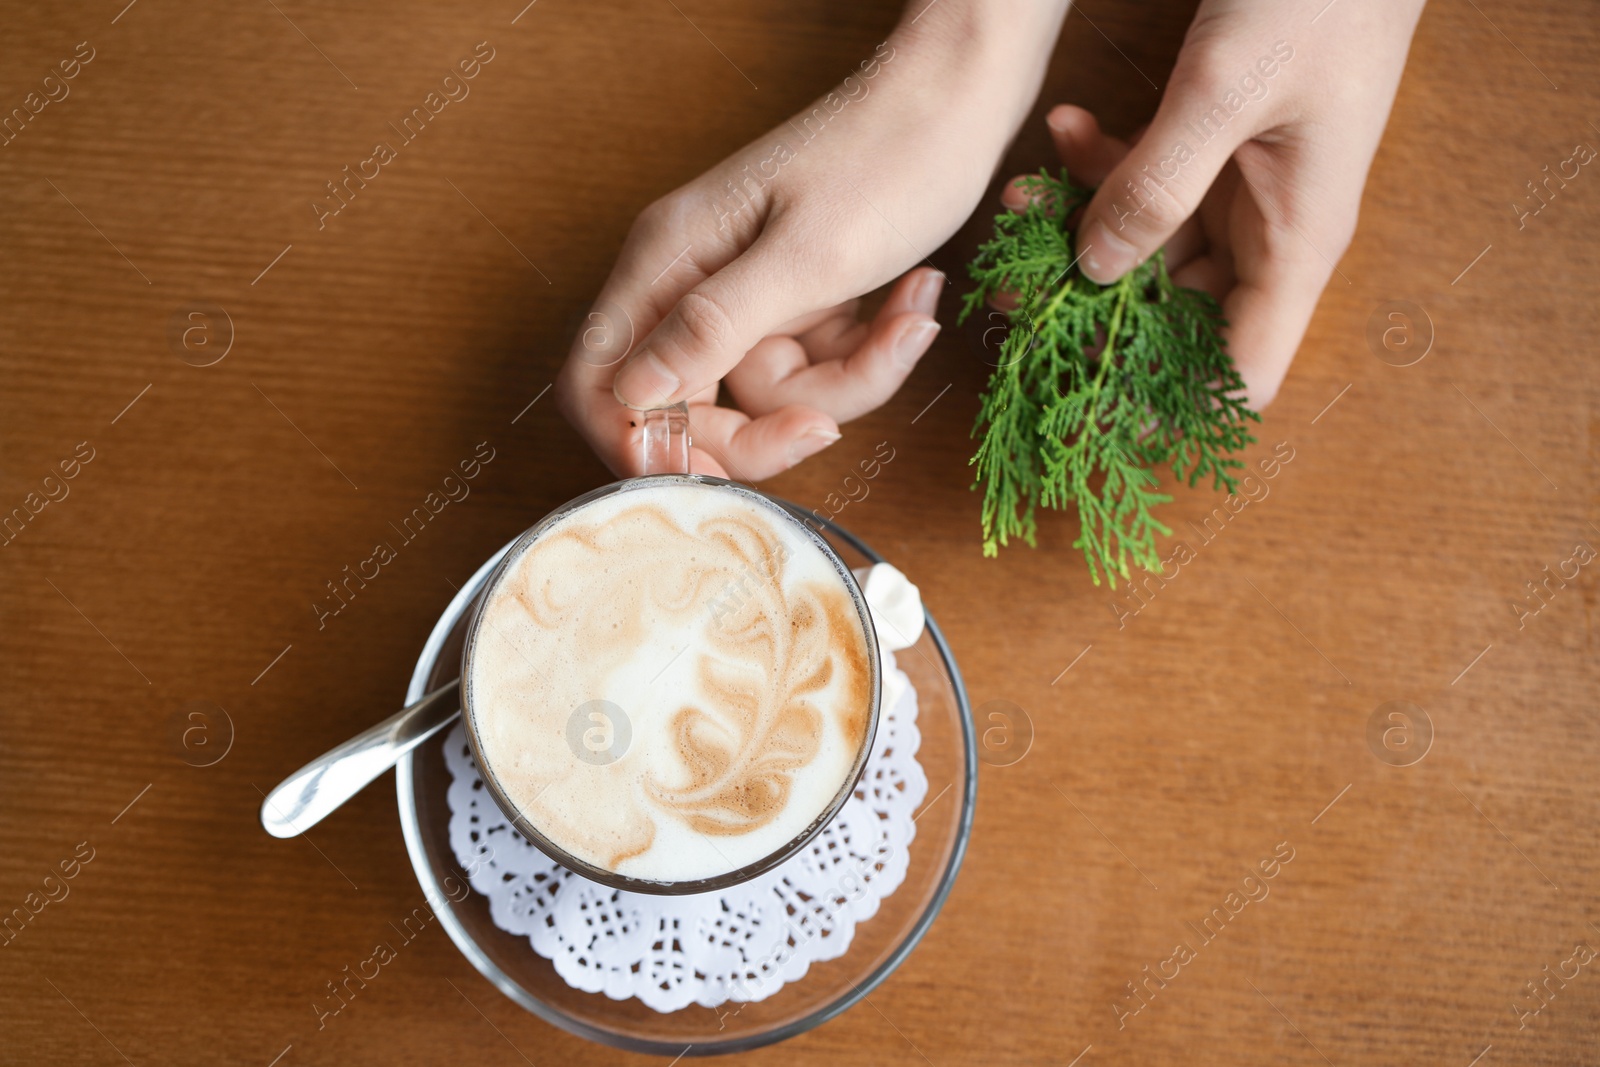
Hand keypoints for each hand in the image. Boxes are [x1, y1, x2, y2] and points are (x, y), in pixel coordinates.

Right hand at [558, 3, 1071, 479]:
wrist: (958, 106)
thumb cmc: (885, 156)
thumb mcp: (805, 255)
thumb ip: (713, 326)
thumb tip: (632, 392)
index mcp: (668, 260)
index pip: (600, 380)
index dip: (637, 442)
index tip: (699, 477)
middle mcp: (694, 284)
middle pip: (689, 410)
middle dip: (767, 430)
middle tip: (825, 425)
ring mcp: (750, 299)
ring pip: (770, 398)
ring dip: (848, 380)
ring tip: (905, 318)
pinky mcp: (799, 308)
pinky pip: (817, 372)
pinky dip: (870, 354)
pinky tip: (909, 305)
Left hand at [1004, 0, 1425, 408]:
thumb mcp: (1222, 93)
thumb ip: (1156, 185)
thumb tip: (1094, 270)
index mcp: (1294, 244)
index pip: (1242, 373)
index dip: (1173, 407)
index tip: (1091, 412)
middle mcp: (1268, 231)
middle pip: (1177, 316)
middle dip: (1093, 312)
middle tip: (1013, 300)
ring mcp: (1241, 188)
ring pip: (1147, 245)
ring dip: (1080, 229)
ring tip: (1018, 207)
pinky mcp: (1216, 143)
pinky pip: (1148, 180)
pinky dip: (1101, 164)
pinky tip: (1062, 131)